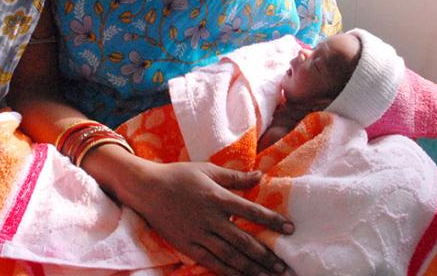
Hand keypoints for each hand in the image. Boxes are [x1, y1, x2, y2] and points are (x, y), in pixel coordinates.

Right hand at [123, 161, 293, 275]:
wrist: (147, 189)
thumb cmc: (180, 175)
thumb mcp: (209, 170)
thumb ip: (235, 177)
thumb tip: (261, 175)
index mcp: (218, 197)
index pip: (252, 211)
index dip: (272, 221)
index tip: (290, 229)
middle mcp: (211, 219)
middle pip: (244, 241)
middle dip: (266, 255)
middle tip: (283, 266)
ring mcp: (199, 235)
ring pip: (230, 256)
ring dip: (251, 268)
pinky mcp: (188, 246)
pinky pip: (212, 262)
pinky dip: (229, 272)